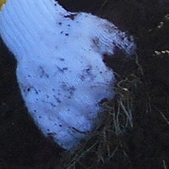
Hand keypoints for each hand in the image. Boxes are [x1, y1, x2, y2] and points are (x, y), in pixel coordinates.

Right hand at [0, 0, 130, 149]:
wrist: (31, 32)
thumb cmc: (68, 30)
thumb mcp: (97, 29)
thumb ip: (121, 43)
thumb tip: (137, 58)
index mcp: (91, 73)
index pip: (114, 100)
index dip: (119, 100)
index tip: (119, 98)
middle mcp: (72, 91)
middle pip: (98, 118)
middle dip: (105, 117)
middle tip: (106, 111)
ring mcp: (53, 102)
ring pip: (79, 129)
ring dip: (89, 129)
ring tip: (93, 122)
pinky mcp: (38, 108)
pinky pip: (57, 134)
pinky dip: (69, 139)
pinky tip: (76, 133)